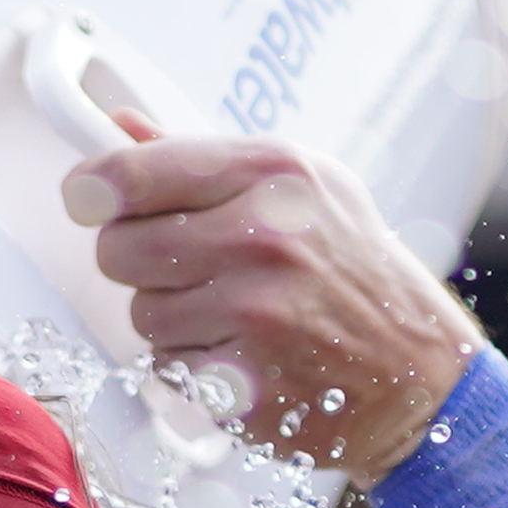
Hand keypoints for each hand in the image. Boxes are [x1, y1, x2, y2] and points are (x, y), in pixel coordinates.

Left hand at [71, 133, 481, 478]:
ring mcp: (256, 309)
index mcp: (273, 171)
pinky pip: (167, 367)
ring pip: (140, 313)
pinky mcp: (245, 378)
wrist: (422, 374)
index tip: (86, 197)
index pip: (134, 172)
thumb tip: (116, 129)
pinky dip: (193, 368)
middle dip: (139, 262)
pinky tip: (243, 356)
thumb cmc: (354, 272)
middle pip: (119, 247)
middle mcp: (265, 234)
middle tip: (188, 268)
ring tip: (230, 315)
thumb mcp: (301, 188)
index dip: (94, 188)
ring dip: (170, 321)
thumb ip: (201, 160)